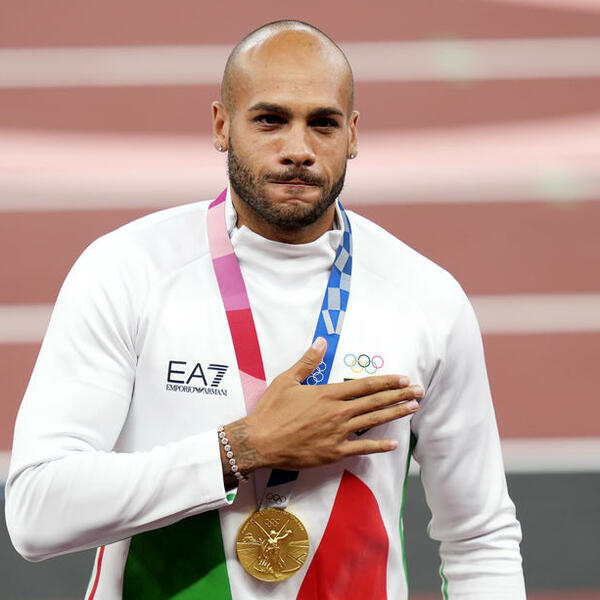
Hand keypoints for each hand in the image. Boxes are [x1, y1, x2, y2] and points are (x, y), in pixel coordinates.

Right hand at [220, 338, 422, 481]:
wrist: (260, 441)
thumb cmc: (272, 410)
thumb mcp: (287, 380)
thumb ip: (307, 362)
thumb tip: (321, 342)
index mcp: (327, 394)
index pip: (364, 386)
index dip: (386, 382)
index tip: (403, 378)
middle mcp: (337, 412)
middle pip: (374, 402)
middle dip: (399, 395)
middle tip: (419, 391)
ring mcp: (338, 433)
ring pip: (372, 422)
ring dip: (394, 414)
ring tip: (413, 408)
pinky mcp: (334, 452)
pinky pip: (361, 449)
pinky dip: (379, 446)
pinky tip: (393, 444)